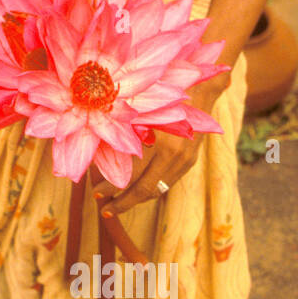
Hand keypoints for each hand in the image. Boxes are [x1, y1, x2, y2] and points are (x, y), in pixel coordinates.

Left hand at [94, 72, 231, 216]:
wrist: (201, 89)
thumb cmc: (164, 95)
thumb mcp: (141, 111)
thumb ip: (125, 133)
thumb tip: (99, 155)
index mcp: (161, 143)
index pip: (133, 176)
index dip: (113, 188)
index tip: (96, 193)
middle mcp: (176, 155)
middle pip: (145, 190)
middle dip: (123, 202)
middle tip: (104, 209)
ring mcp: (185, 161)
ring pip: (157, 190)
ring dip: (136, 199)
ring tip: (117, 204)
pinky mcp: (189, 162)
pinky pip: (166, 183)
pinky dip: (150, 189)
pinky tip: (135, 192)